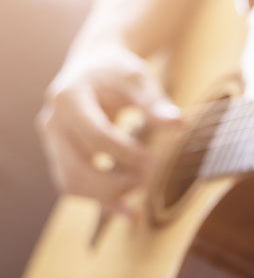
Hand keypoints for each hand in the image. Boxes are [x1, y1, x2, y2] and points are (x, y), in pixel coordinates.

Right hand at [37, 43, 180, 214]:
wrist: (94, 65)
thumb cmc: (118, 71)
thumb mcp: (138, 77)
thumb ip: (154, 101)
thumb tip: (177, 123)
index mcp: (68, 96)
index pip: (96, 135)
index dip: (125, 154)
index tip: (153, 161)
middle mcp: (52, 121)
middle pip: (76, 166)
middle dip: (114, 181)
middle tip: (149, 177)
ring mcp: (52, 141)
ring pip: (71, 182)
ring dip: (107, 195)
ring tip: (141, 188)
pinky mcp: (59, 156)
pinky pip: (73, 186)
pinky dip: (100, 200)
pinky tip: (129, 211)